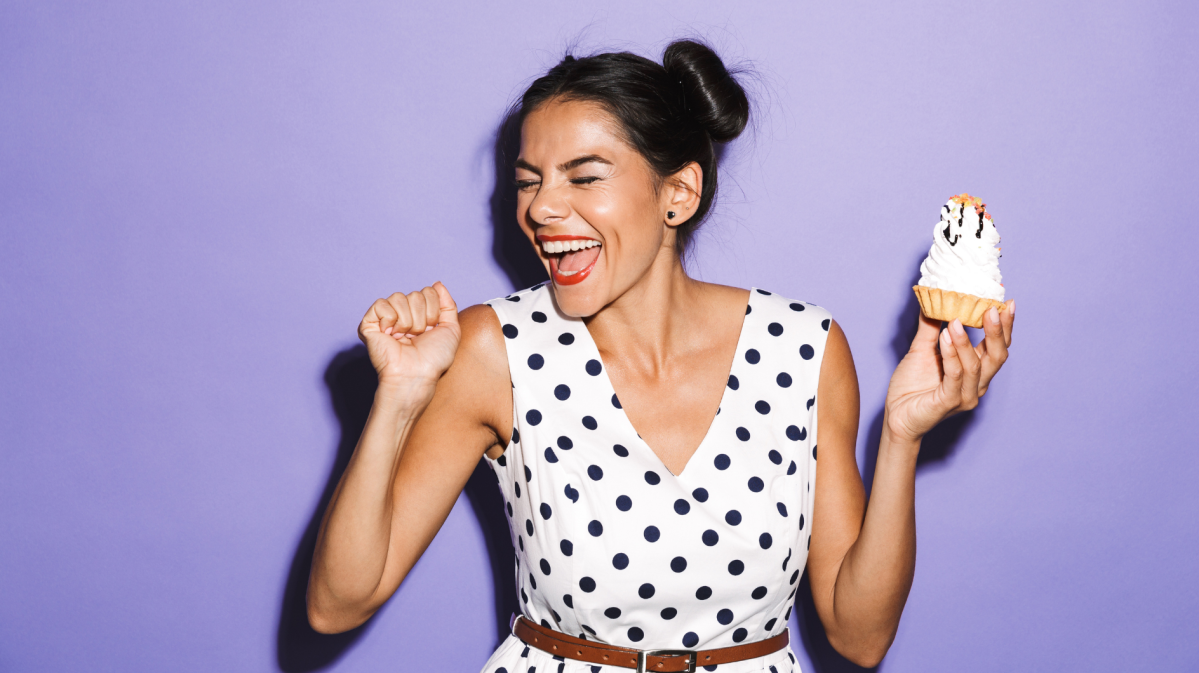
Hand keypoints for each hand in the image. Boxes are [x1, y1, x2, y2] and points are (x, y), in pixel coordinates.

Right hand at [358, 282, 460, 399]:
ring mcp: (385, 318)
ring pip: (399, 298)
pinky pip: (381, 305)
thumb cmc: (434, 358)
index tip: (431, 331)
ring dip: (408, 321)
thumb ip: (447, 304)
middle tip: (417, 337)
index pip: (428, 292)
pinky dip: (390, 320)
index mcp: (419, 315)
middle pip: (416, 294)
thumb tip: (437, 283)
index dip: (434, 312)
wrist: (417, 375)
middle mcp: (402, 314)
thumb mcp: (451, 329)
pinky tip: (391, 335)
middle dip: (422, 318)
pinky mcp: (369, 324)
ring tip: (405, 338)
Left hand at [884, 300, 1014, 442]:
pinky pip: (955, 375)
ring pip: (976, 365)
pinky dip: (951, 354)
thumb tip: (934, 301)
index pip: (998, 347)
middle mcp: (977, 385)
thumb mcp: (921, 351)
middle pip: (998, 356)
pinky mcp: (949, 402)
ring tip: (955, 320)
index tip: (1007, 303)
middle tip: (991, 308)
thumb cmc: (911, 387)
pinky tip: (945, 337)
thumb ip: (930, 329)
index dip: (1005, 326)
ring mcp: (965, 396)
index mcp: (976, 372)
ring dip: (966, 341)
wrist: (896, 417)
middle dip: (998, 331)